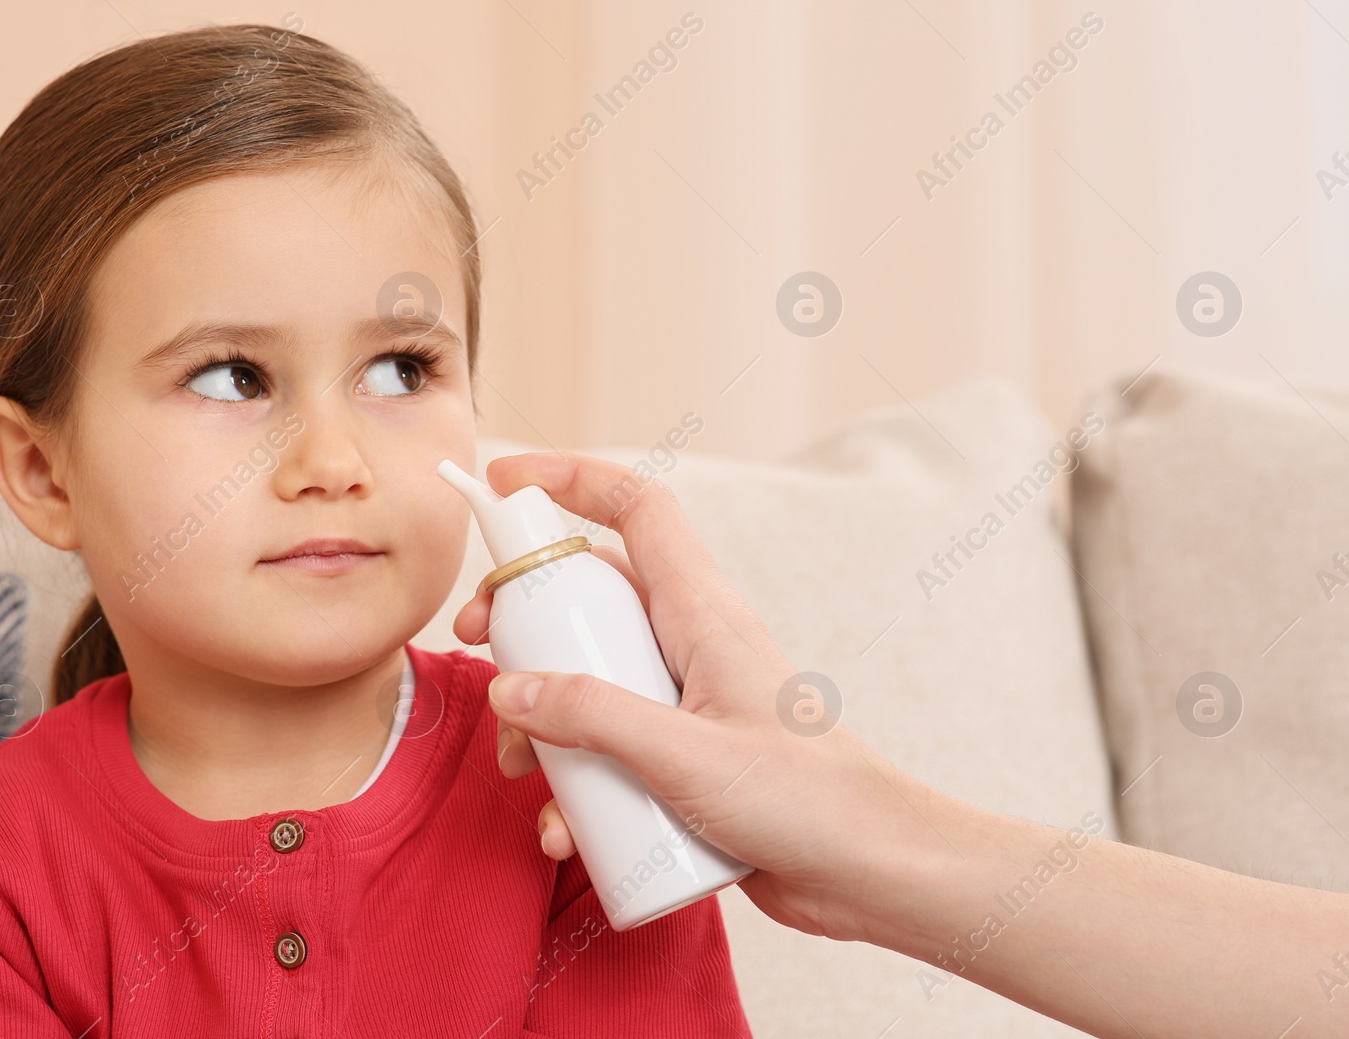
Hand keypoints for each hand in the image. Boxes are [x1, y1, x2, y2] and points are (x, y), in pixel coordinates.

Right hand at [452, 451, 895, 941]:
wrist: (870, 871)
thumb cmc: (804, 801)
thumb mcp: (685, 756)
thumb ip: (594, 718)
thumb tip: (510, 689)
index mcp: (702, 613)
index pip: (637, 507)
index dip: (570, 478)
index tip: (503, 481)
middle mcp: (690, 644)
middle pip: (590, 595)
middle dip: (524, 618)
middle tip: (478, 646)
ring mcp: (684, 702)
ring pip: (589, 678)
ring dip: (542, 718)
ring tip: (520, 770)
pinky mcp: (681, 758)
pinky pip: (610, 749)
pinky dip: (577, 783)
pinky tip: (567, 832)